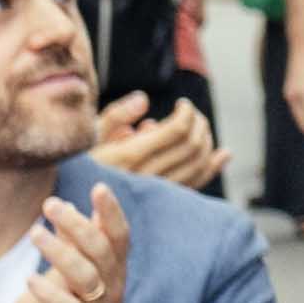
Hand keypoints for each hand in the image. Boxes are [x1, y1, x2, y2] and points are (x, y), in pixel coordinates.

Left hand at [34, 192, 131, 302]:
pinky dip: (50, 294)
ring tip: (35, 233)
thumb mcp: (91, 277)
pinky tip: (30, 279)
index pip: (118, 235)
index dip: (112, 211)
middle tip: (50, 204)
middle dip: (77, 224)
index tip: (99, 186)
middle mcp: (112, 286)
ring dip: (60, 253)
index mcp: (114, 270)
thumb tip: (79, 207)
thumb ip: (85, 245)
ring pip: (85, 276)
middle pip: (100, 249)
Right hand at [92, 95, 225, 192]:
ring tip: (202, 127)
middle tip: (193, 114)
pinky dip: (212, 167)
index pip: (176, 130)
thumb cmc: (84, 161)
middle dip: (199, 124)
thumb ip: (117, 115)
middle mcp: (146, 175)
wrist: (81, 202)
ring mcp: (157, 191)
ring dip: (207, 141)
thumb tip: (144, 100)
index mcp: (129, 154)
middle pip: (192, 145)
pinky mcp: (164, 202)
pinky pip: (195, 184)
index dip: (187, 113)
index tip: (183, 104)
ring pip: (198, 165)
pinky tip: (222, 155)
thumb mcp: (91, 134)